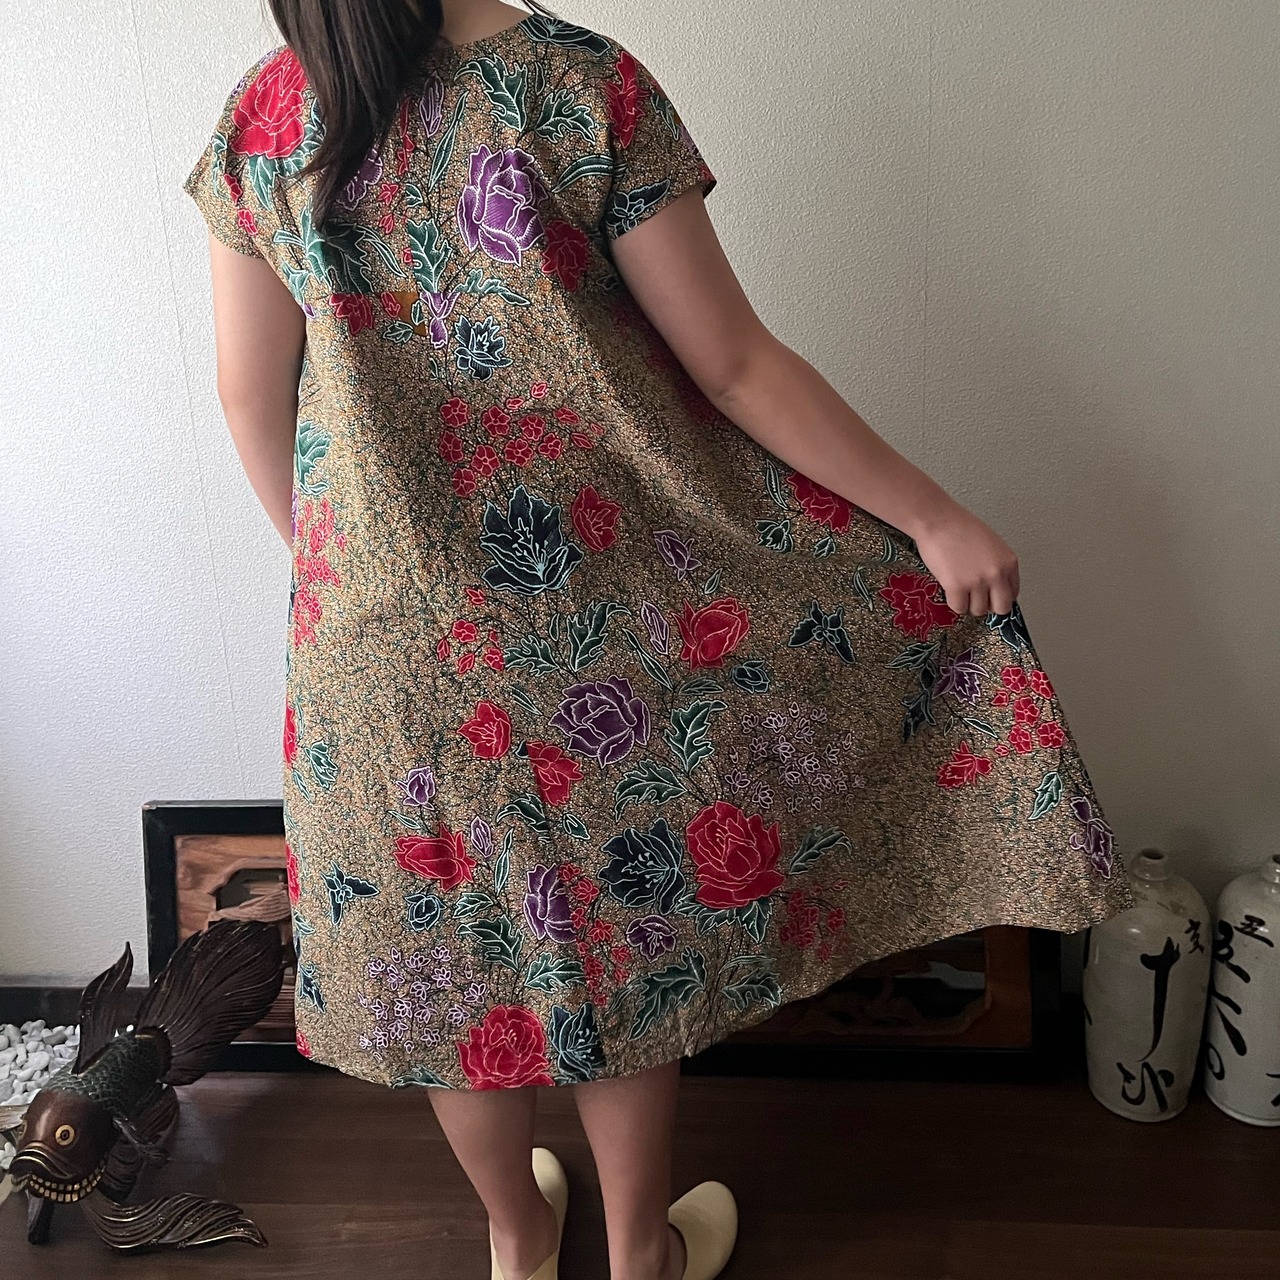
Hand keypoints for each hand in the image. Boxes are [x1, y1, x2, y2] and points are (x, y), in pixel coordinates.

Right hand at [911, 502, 1020, 617]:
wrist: (938, 521)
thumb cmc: (959, 527)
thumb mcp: (990, 544)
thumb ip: (996, 565)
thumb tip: (993, 586)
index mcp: (1008, 562)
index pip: (1013, 593)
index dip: (999, 596)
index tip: (991, 596)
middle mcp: (996, 574)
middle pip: (1001, 608)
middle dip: (988, 605)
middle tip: (977, 599)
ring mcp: (977, 582)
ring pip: (978, 610)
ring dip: (968, 603)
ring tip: (960, 589)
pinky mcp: (957, 587)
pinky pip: (959, 607)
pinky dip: (953, 601)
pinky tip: (950, 588)